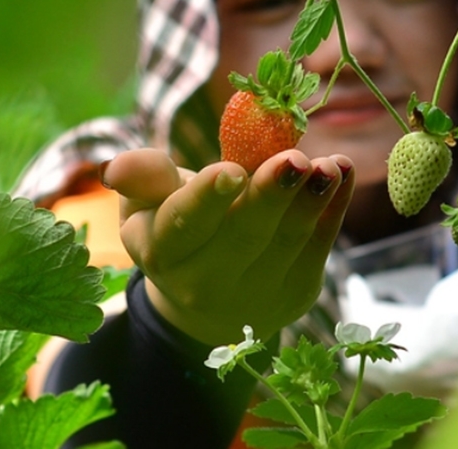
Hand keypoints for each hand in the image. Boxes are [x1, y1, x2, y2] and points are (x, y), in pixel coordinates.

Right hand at [105, 148, 353, 345]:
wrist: (206, 298)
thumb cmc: (176, 228)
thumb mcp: (147, 203)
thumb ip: (143, 178)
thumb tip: (115, 168)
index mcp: (162, 251)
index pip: (183, 224)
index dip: (207, 199)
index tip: (232, 171)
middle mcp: (205, 283)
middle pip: (244, 235)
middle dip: (272, 195)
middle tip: (295, 159)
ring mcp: (256, 294)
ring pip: (288, 242)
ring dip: (313, 201)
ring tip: (329, 165)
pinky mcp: (297, 293)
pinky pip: (320, 248)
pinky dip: (334, 209)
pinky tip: (342, 173)